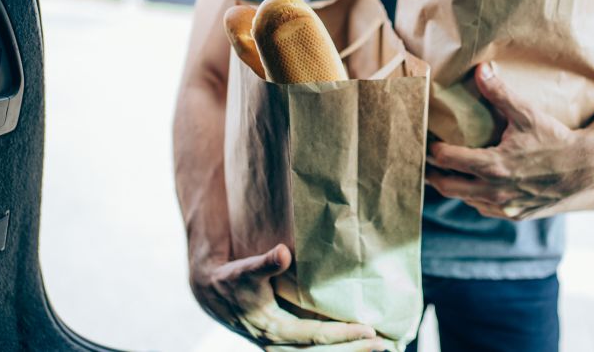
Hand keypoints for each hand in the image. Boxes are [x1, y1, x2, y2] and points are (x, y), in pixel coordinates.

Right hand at [191, 244, 387, 350]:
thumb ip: (264, 263)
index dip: (343, 334)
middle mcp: (277, 344)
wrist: (211, 293)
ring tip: (378, 349)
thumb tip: (281, 252)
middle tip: (382, 343)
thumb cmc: (231, 279)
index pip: (315, 336)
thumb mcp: (244, 270)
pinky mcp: (283, 345)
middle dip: (352, 350)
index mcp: (272, 328)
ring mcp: (280, 348)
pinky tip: (355, 349)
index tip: (368, 330)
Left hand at [427, 62, 593, 219]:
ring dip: (454, 187)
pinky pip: (485, 209)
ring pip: (465, 200)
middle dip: (433, 174)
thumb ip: (499, 93)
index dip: (434, 150)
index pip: (448, 160)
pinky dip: (475, 198)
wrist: (585, 166)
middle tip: (425, 163)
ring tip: (446, 172)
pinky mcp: (515, 214)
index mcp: (494, 165)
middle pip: (448, 187)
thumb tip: (480, 68)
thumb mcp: (527, 113)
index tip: (429, 141)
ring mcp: (505, 206)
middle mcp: (496, 190)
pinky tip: (474, 186)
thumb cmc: (555, 137)